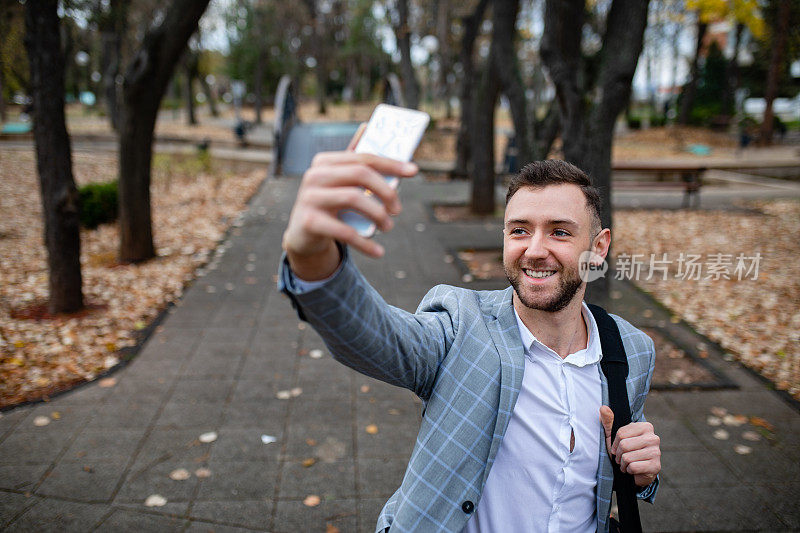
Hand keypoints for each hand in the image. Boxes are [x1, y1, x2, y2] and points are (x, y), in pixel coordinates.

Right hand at [282, 123, 418, 278]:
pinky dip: (365, 243)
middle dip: (385, 191)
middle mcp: (314, 175)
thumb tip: (367, 126)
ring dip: (378, 215)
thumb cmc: (329, 204)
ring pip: (353, 199)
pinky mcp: (308, 222)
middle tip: (398, 209)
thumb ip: (355, 161)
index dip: (391, 163)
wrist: (303, 236)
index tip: (414, 171)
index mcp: (325, 161)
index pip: (363, 157)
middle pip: (360, 174)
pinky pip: (344, 231)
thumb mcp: (341, 183)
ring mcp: (309, 198)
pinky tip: (378, 252)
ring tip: (388, 226)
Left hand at [600, 406, 660, 487]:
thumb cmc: (624, 451)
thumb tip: (603, 407)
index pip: (621, 433)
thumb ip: (608, 421)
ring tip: (627, 464)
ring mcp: (657, 452)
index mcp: (646, 426)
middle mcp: (654, 438)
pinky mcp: (656, 466)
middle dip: (618, 455)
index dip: (614, 443)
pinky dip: (629, 470)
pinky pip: (633, 467)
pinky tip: (633, 470)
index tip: (616, 448)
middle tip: (621, 458)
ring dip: (623, 464)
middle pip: (624, 445)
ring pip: (627, 457)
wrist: (636, 472)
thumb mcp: (613, 435)